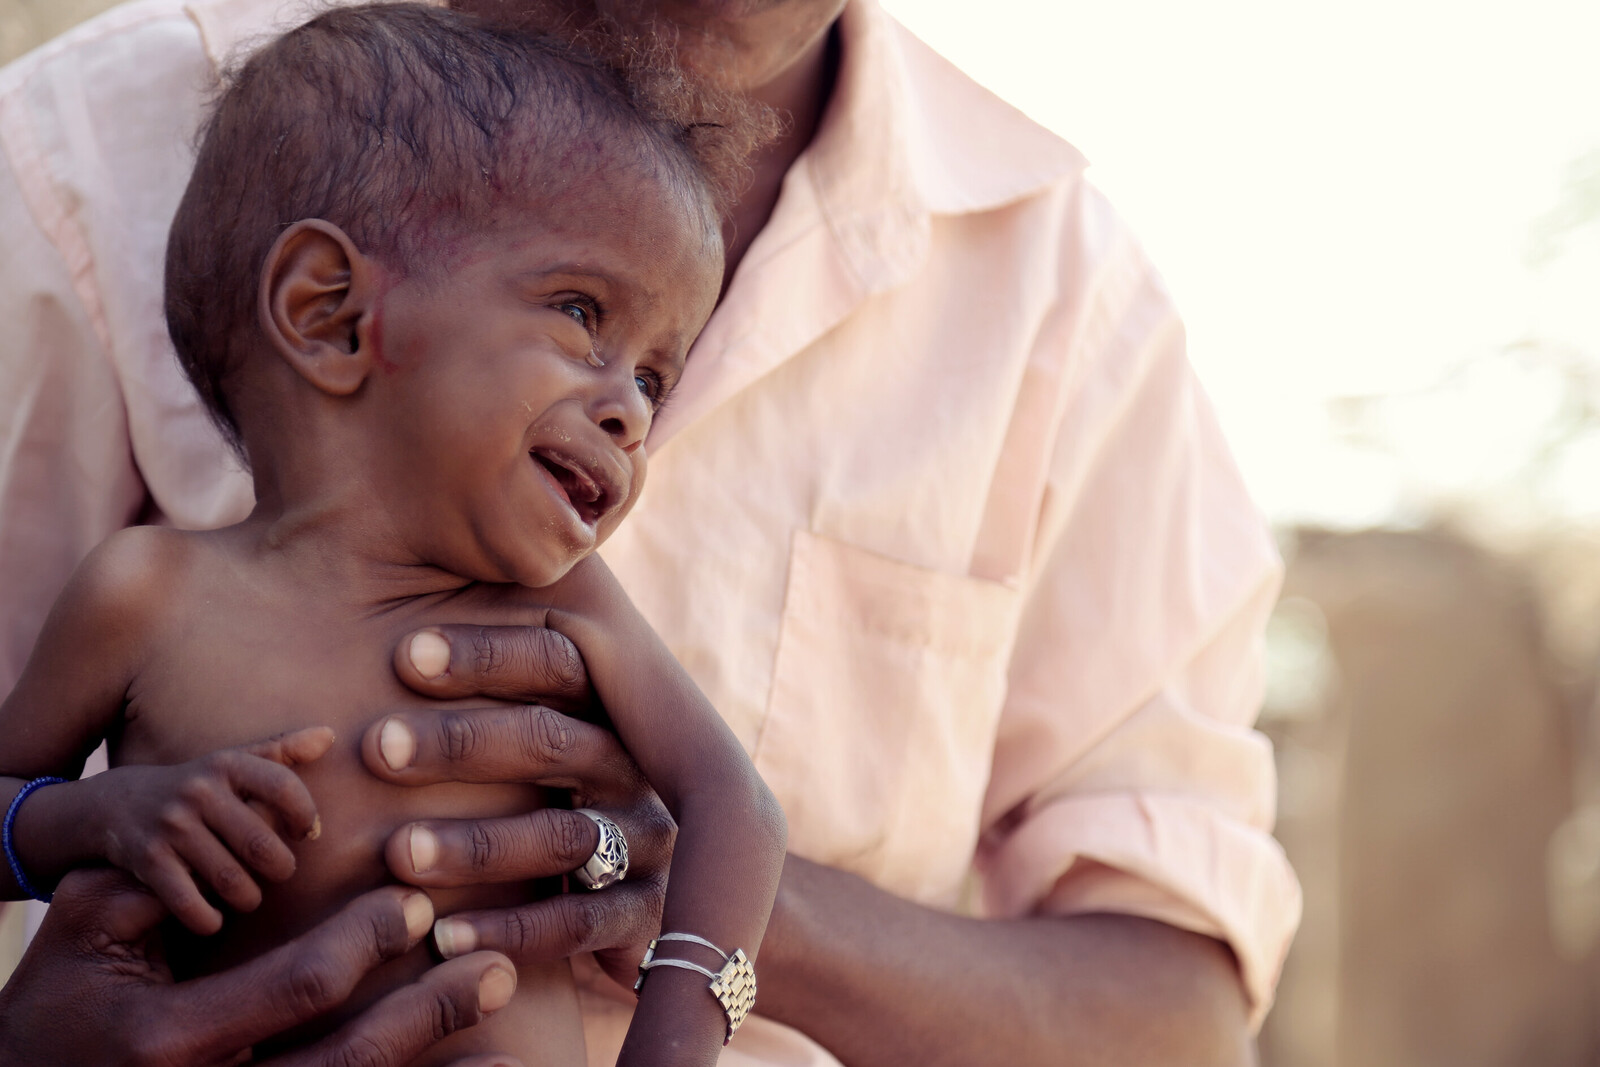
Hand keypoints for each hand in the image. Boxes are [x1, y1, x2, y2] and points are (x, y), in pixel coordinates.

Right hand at [0, 868, 521, 1066]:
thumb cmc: (53, 1007)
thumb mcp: (83, 934)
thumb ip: (160, 878)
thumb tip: (261, 837)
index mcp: (171, 1039)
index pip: (299, 987)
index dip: (366, 942)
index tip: (415, 904)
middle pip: (347, 1061)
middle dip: (426, 1014)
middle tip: (491, 969)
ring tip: (502, 1040)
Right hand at [83, 727, 333, 933]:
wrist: (115, 804)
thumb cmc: (196, 787)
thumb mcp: (234, 761)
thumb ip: (283, 750)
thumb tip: (329, 736)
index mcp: (227, 766)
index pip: (283, 787)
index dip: (305, 814)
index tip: (306, 832)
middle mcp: (199, 792)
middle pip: (261, 844)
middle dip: (280, 868)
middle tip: (280, 872)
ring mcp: (172, 827)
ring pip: (230, 879)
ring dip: (248, 897)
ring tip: (250, 896)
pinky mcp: (148, 860)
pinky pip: (188, 901)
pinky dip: (207, 919)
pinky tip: (214, 919)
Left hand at [375, 625, 672, 988]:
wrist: (618, 896)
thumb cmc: (504, 797)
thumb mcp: (501, 734)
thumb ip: (463, 680)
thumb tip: (392, 621)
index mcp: (603, 705)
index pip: (559, 663)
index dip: (486, 656)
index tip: (405, 656)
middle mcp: (631, 767)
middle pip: (555, 743)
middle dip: (462, 743)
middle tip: (379, 746)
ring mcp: (644, 842)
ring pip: (562, 835)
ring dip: (477, 846)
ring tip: (399, 853)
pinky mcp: (644, 915)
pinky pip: (579, 920)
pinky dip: (511, 928)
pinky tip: (443, 934)